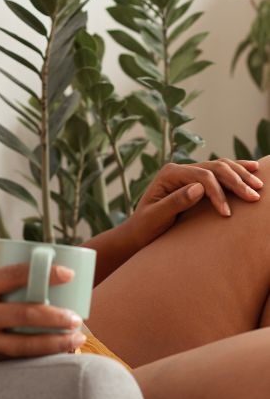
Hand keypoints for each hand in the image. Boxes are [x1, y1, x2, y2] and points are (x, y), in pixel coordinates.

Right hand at [0, 264, 84, 376]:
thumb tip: (27, 286)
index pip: (14, 275)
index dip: (44, 273)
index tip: (68, 273)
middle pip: (27, 311)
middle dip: (57, 315)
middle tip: (76, 316)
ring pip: (26, 341)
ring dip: (55, 341)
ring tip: (76, 338)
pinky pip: (15, 357)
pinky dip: (38, 355)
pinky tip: (56, 354)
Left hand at [127, 158, 262, 249]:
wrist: (139, 232)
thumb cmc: (145, 227)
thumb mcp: (156, 217)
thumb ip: (174, 202)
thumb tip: (199, 188)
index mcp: (169, 174)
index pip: (202, 176)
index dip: (218, 192)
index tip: (226, 213)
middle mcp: (179, 169)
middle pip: (215, 168)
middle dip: (236, 182)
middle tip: (254, 197)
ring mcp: (188, 173)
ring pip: (221, 166)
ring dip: (241, 175)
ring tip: (259, 186)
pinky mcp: (196, 180)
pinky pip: (220, 171)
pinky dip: (237, 170)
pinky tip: (253, 169)